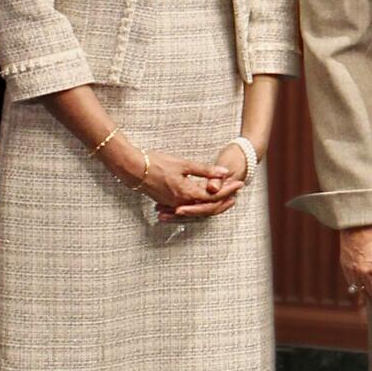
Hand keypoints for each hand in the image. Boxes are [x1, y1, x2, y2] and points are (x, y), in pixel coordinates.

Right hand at [112, 148, 232, 211]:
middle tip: (236, 192)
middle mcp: (181, 202)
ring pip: (197, 207)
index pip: (213, 195)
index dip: (228, 190)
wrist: (132, 169)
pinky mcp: (166, 201)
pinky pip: (186, 206)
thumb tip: (224, 172)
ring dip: (211, 202)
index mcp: (187, 192)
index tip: (239, 183)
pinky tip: (202, 199)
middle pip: (207, 205)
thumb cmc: (156, 162)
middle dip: (223, 199)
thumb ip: (204, 170)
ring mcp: (173, 203)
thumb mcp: (183, 164)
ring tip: (224, 195)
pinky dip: (197, 203)